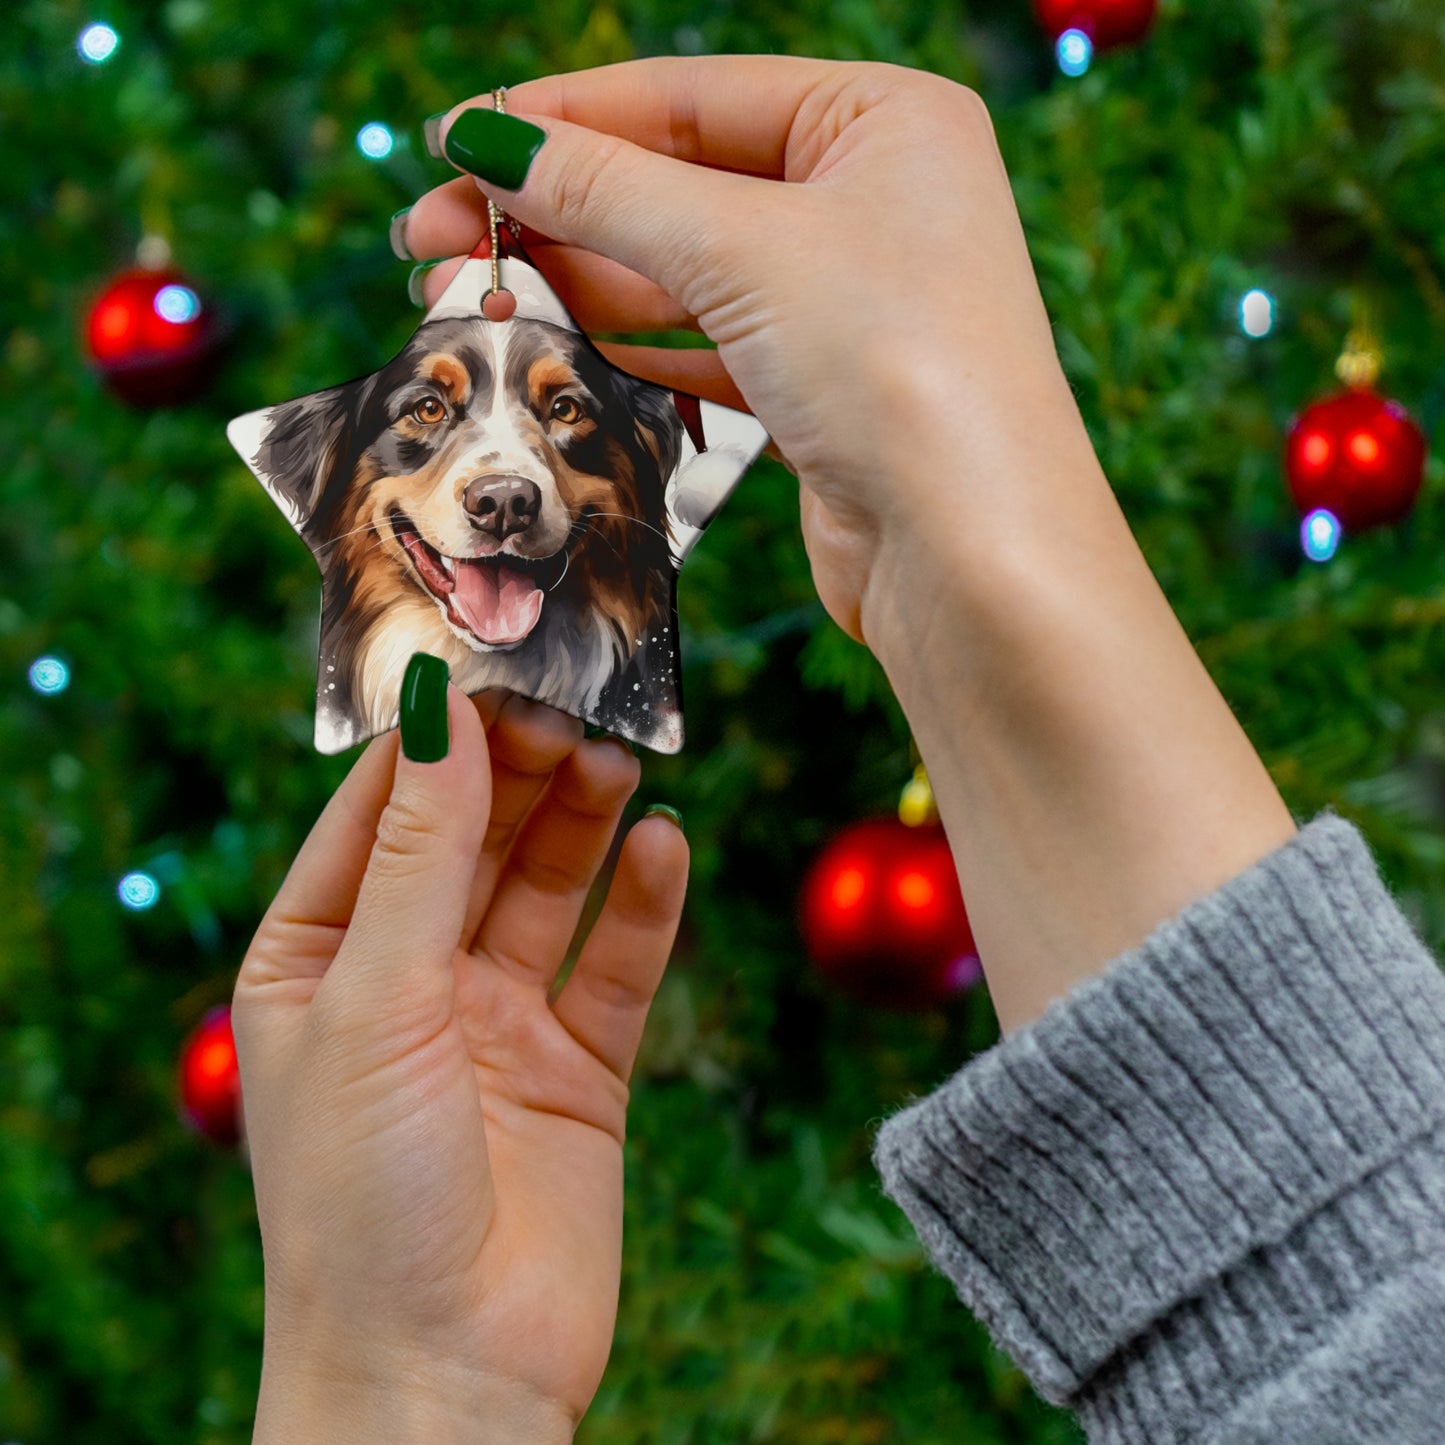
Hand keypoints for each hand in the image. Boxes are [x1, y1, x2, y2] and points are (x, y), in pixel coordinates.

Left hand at [233, 690, 687, 1441]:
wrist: (445, 1378)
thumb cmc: (361, 1199)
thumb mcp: (372, 1001)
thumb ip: (416, 855)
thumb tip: (438, 713)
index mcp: (318, 960)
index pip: (378, 815)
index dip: (433, 741)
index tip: (490, 669)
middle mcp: (407, 980)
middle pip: (472, 840)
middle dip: (518, 773)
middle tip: (572, 711)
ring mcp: (497, 1023)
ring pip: (548, 888)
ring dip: (583, 822)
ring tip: (620, 761)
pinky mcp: (578, 1068)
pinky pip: (616, 965)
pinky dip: (644, 905)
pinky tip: (666, 847)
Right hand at [402, 56, 1094, 647]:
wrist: (971, 554)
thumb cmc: (897, 367)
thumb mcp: (743, 248)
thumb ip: (608, 189)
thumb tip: (489, 141)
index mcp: (882, 120)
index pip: (688, 96)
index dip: (562, 118)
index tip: (454, 142)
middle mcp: (871, 200)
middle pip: (677, 183)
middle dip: (554, 208)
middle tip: (430, 234)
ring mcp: (848, 299)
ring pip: (684, 271)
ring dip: (578, 281)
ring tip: (470, 290)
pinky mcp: (823, 388)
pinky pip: (706, 346)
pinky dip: (630, 345)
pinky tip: (556, 341)